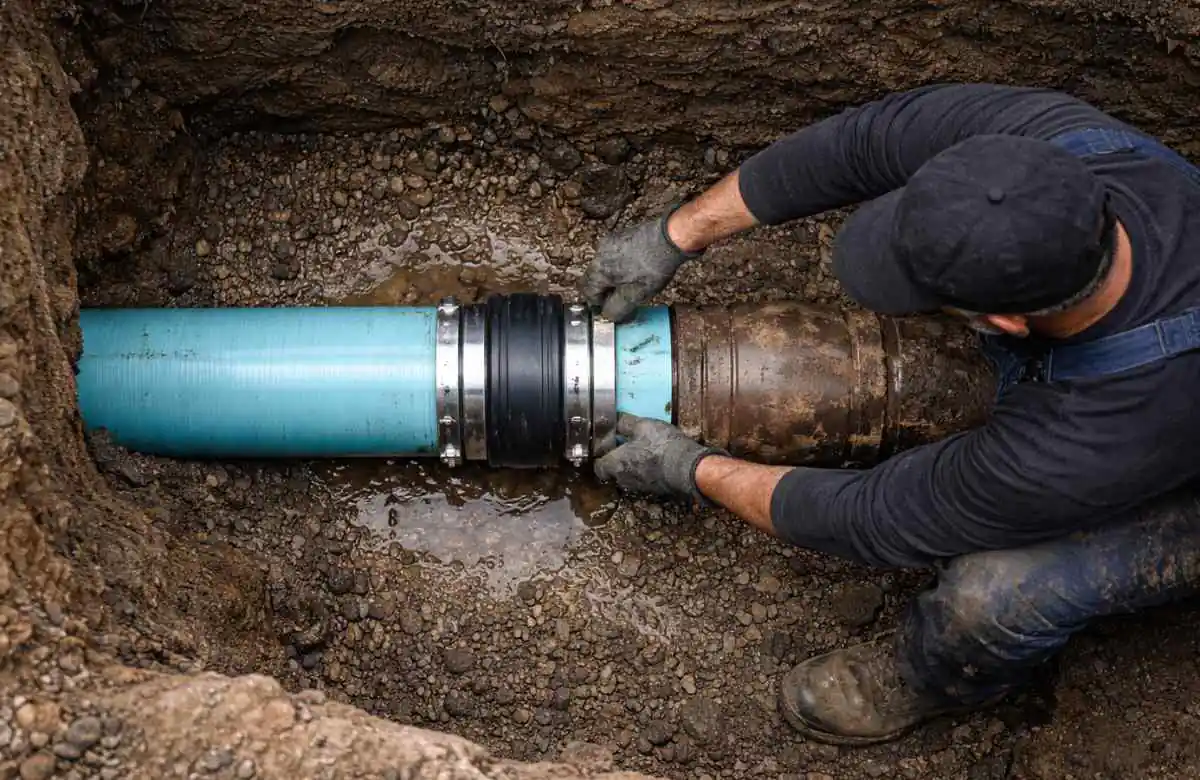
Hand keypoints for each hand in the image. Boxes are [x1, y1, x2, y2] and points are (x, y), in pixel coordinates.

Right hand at [581, 206, 702, 322]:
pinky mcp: (623, 234)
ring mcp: (611, 241)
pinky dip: (624, 264)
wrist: (671, 238)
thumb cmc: (652, 267)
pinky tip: (640, 268)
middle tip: (624, 297)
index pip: (588, 291)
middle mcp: (600, 253)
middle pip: (596, 277)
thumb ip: (616, 309)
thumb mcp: (634, 296)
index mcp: (599, 269)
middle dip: (608, 289)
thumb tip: (608, 315)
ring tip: (635, 281)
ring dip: (616, 277)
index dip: (599, 303)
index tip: (611, 307)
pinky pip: (617, 254)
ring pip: (607, 266)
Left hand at [594, 414, 725, 502]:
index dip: (602, 455)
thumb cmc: (661, 446)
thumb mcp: (642, 426)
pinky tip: (658, 457)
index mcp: (616, 464)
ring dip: (635, 464)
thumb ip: (625, 423)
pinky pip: (645, 479)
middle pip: (614, 471)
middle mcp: (624, 479)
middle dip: (619, 459)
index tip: (609, 444)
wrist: (687, 468)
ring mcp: (640, 486)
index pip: (599, 467)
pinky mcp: (655, 489)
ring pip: (630, 475)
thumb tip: (617, 421)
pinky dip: (648, 469)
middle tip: (629, 444)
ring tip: (646, 448)